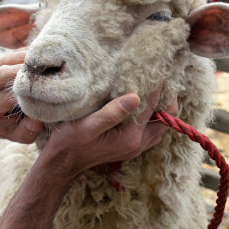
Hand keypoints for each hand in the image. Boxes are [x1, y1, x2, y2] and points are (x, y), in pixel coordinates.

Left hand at [0, 48, 43, 143]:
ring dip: (27, 58)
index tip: (45, 93)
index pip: (5, 97)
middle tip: (46, 72)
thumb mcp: (22, 136)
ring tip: (47, 61)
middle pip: (2, 74)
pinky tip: (46, 55)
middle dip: (24, 71)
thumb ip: (28, 131)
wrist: (4, 116)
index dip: (25, 93)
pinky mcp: (3, 62)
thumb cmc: (15, 127)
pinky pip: (13, 53)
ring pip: (6, 60)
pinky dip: (29, 52)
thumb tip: (36, 120)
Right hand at [41, 83, 176, 179]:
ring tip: (155, 86)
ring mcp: (136, 147)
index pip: (153, 106)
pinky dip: (153, 115)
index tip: (160, 65)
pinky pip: (152, 129)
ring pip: (161, 124)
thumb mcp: (86, 126)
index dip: (158, 85)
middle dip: (167, 96)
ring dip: (161, 106)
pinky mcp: (131, 146)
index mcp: (131, 137)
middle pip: (167, 118)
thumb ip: (111, 113)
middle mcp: (138, 144)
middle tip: (160, 75)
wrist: (62, 162)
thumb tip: (136, 97)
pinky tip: (143, 102)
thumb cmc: (70, 142)